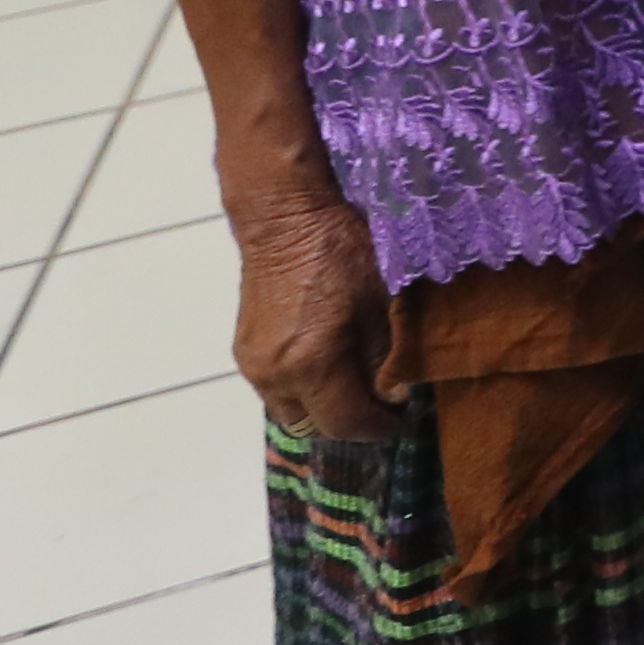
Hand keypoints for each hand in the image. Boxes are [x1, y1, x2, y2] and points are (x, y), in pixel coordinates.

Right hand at [229, 182, 398, 441]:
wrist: (284, 216)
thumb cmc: (339, 248)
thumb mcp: (382, 298)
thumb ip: (388, 354)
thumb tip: (394, 395)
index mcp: (310, 363)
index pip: (345, 424)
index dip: (378, 425)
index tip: (399, 415)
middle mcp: (274, 373)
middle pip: (313, 427)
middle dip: (347, 421)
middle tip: (376, 399)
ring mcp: (253, 363)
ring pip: (290, 411)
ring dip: (321, 406)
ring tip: (353, 379)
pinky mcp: (244, 349)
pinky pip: (274, 389)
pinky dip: (302, 387)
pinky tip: (327, 361)